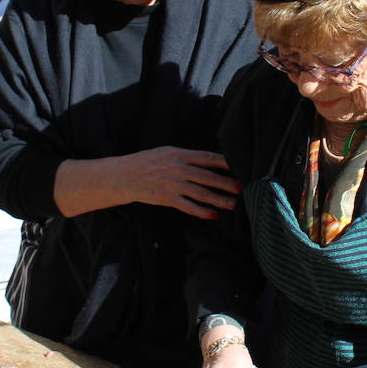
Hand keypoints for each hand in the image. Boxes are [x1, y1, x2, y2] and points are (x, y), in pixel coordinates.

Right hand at [121, 146, 240, 219]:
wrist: (125, 176)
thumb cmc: (147, 162)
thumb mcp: (167, 152)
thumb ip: (187, 156)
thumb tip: (210, 161)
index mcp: (179, 154)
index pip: (207, 158)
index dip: (225, 163)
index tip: (238, 167)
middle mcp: (178, 169)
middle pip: (208, 177)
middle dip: (227, 183)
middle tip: (242, 187)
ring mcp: (173, 184)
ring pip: (201, 194)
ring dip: (219, 200)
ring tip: (233, 204)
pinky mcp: (167, 198)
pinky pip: (188, 206)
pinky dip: (202, 211)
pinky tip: (213, 215)